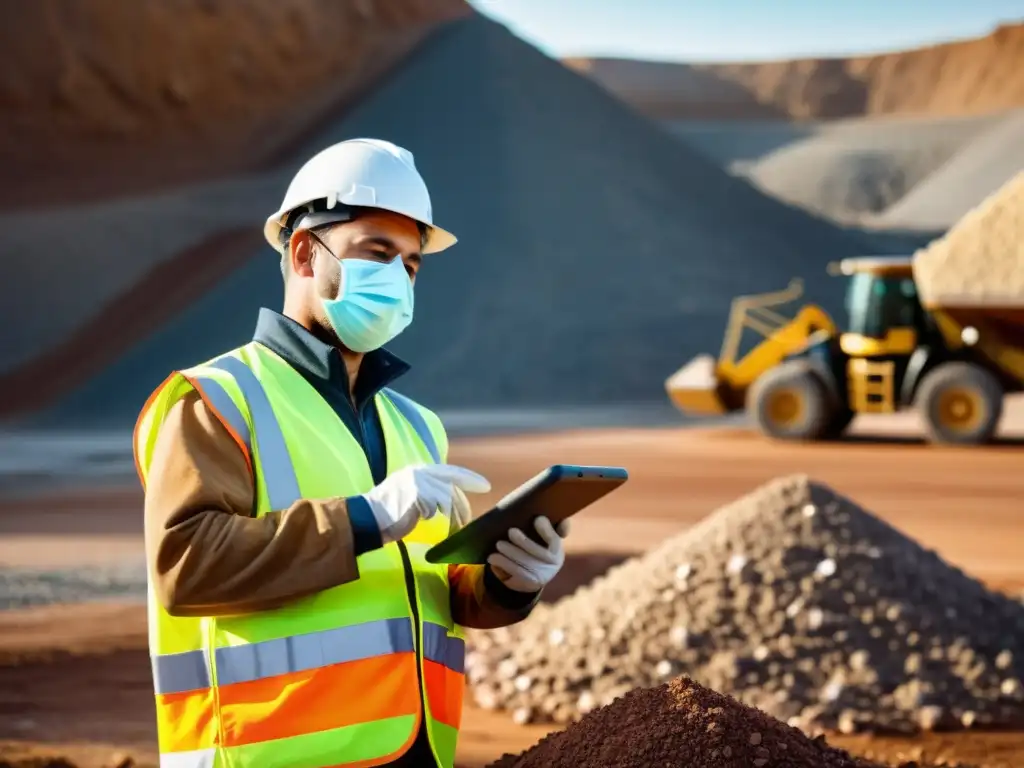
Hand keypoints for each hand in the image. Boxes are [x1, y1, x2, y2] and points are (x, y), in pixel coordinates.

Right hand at [361, 464, 490, 543]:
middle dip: (463, 506)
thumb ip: (429, 491)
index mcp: (420, 470)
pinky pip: (435, 508)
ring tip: (452, 529)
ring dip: (452, 517)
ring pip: (447, 499)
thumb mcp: (411, 494)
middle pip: (453, 487)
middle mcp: (420, 472)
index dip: (470, 478)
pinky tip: (427, 522)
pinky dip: (434, 518)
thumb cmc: (389, 512)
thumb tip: (453, 500)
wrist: (367, 517)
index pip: (452, 471)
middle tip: (469, 520)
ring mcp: (418, 482)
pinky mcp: (416, 494)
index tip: (485, 485)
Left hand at [487, 516, 568, 592]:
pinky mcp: (528, 586)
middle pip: (537, 554)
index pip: (554, 540)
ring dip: (508, 556)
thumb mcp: (544, 538)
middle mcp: (552, 565)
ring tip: (497, 546)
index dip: (547, 530)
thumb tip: (542, 516)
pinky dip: (502, 567)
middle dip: (523, 542)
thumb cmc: (536, 548)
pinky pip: (514, 577)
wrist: (534, 575)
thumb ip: (547, 526)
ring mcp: (541, 577)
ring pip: (523, 567)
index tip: (538, 519)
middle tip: (511, 531)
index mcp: (556, 550)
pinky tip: (493, 560)